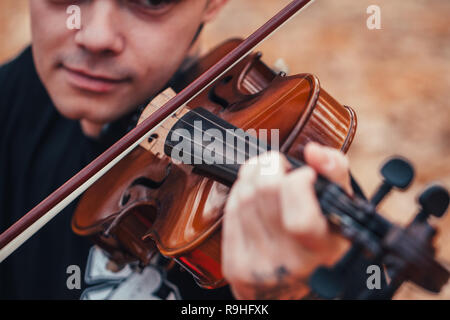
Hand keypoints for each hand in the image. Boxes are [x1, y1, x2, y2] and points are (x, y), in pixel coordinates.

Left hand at [222, 142, 352, 299]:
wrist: (294, 284)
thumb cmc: (321, 240)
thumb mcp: (341, 209)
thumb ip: (334, 172)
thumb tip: (313, 151)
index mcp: (321, 251)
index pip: (299, 217)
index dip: (299, 182)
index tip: (304, 175)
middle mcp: (288, 264)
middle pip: (265, 191)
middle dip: (271, 165)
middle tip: (279, 165)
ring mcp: (257, 267)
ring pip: (244, 196)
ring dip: (252, 173)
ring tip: (265, 173)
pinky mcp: (234, 265)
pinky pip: (229, 211)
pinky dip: (238, 191)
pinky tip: (250, 190)